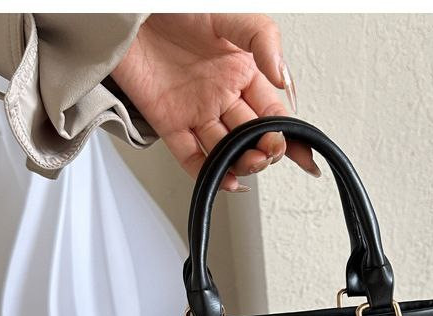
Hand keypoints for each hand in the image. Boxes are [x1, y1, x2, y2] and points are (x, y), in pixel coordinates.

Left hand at [112, 13, 318, 190]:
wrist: (129, 8)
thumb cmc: (175, 4)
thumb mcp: (230, 13)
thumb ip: (262, 41)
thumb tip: (282, 78)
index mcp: (241, 71)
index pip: (273, 113)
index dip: (290, 136)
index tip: (303, 153)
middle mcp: (221, 94)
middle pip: (251, 136)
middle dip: (264, 151)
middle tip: (267, 153)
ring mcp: (196, 110)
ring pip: (225, 149)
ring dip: (240, 163)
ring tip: (249, 164)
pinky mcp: (168, 120)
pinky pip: (190, 155)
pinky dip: (207, 172)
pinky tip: (225, 180)